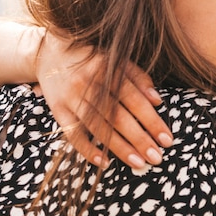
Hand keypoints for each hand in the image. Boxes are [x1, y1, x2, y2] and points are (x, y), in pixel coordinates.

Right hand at [35, 32, 172, 168]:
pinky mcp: (56, 109)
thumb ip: (139, 78)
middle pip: (117, 117)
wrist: (49, 51)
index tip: (167, 139)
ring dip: (120, 149)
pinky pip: (72, 134)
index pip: (134, 100)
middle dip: (139, 140)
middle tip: (157, 158)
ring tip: (139, 163)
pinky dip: (88, 150)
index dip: (152, 121)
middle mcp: (88, 84)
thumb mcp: (116, 60)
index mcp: (107, 68)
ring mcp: (70, 98)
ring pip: (98, 128)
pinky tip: (105, 163)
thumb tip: (158, 101)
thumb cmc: (93, 58)